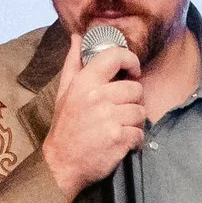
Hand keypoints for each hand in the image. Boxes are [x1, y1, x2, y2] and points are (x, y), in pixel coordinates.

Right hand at [41, 41, 143, 199]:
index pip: (116, 56)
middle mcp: (96, 97)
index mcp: (84, 83)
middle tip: (120, 112)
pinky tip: (120, 144)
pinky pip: (140, 134)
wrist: (61, 165)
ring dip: (134, 123)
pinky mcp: (118, 139)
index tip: (132, 72)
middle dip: (132, 102)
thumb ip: (73, 63)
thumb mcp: (64, 92)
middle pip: (135, 89)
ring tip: (118, 129)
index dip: (131, 61)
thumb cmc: (65, 128)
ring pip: (140, 112)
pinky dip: (134, 142)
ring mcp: (108, 118)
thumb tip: (77, 36)